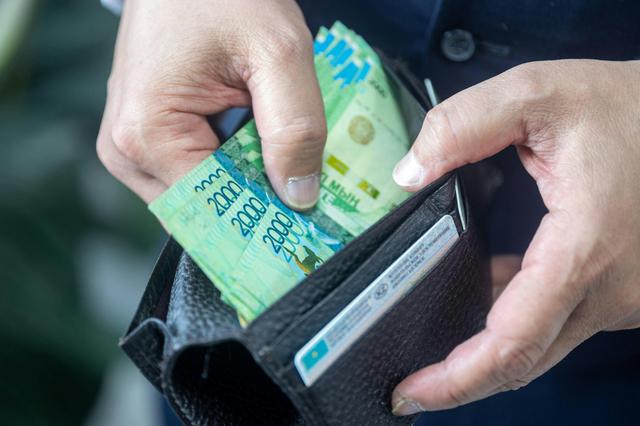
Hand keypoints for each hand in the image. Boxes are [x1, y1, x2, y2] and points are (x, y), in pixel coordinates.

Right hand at [97, 0, 325, 209]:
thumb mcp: (278, 52)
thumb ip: (295, 127)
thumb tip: (300, 196)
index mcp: (148, 135)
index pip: (211, 212)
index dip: (261, 223)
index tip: (303, 234)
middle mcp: (129, 150)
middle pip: (206, 209)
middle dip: (257, 204)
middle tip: (306, 192)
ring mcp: (134, 146)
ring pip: (205, 195)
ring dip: (248, 183)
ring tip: (281, 155)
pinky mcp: (150, 138)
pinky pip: (198, 172)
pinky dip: (234, 167)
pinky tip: (259, 144)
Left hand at [391, 59, 639, 413]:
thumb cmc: (632, 109)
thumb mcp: (539, 95)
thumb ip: (463, 126)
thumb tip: (410, 172)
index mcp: (585, 249)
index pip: (513, 340)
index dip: (457, 378)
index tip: (411, 392)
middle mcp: (613, 289)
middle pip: (525, 360)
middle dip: (462, 380)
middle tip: (408, 387)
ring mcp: (625, 296)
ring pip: (543, 344)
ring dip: (488, 350)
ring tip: (437, 344)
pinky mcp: (625, 291)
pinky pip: (561, 320)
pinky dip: (518, 319)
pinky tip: (486, 291)